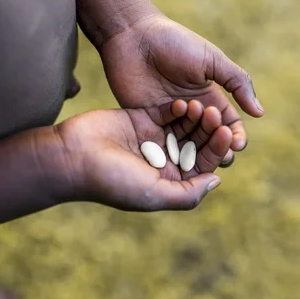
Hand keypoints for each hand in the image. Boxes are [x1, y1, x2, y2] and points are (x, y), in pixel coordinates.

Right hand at [55, 101, 231, 211]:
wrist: (73, 157)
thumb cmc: (112, 181)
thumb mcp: (154, 195)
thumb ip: (187, 193)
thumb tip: (217, 180)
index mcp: (170, 181)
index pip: (203, 165)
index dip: (217, 150)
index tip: (226, 133)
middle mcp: (165, 160)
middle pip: (197, 143)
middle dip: (209, 130)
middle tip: (216, 114)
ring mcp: (155, 138)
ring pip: (185, 126)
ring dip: (196, 117)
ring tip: (201, 107)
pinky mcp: (142, 119)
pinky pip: (167, 112)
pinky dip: (178, 108)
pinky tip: (183, 103)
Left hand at [100, 14, 263, 161]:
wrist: (133, 36)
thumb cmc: (174, 43)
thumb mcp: (211, 59)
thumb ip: (236, 82)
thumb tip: (260, 113)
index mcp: (210, 97)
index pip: (228, 124)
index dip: (235, 135)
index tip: (237, 143)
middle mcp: (192, 113)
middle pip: (209, 140)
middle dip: (218, 149)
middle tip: (221, 156)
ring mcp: (169, 120)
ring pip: (187, 146)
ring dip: (196, 154)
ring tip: (201, 161)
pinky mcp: (147, 124)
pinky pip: (163, 143)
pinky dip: (172, 152)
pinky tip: (176, 159)